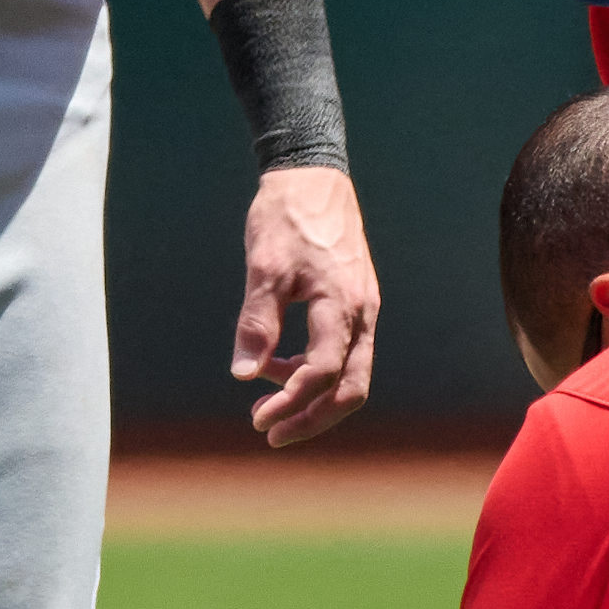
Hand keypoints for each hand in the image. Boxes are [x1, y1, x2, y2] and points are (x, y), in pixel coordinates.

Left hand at [234, 164, 380, 448]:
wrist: (312, 174)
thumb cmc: (286, 216)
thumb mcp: (263, 267)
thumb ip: (257, 322)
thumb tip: (244, 375)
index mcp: (341, 305)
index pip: (321, 373)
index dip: (290, 404)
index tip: (258, 421)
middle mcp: (362, 312)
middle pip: (350, 389)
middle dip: (312, 419)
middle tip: (270, 433)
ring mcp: (364, 308)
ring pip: (352, 374)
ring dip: (314, 398)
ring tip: (268, 399)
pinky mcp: (357, 302)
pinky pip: (346, 352)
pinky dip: (316, 369)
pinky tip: (280, 364)